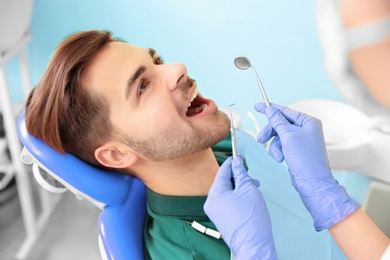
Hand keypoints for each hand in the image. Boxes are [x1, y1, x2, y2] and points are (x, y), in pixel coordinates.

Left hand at [204, 155, 276, 258]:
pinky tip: (249, 199)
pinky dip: (238, 198)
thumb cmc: (251, 219)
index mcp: (215, 193)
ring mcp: (215, 212)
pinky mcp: (221, 219)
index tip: (240, 157)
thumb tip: (237, 163)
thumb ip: (241, 174)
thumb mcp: (248, 189)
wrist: (253, 245)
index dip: (232, 162)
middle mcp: (211, 202)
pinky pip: (228, 202)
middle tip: (252, 178)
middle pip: (224, 182)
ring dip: (240, 188)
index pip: (222, 171)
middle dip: (239, 178)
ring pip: (227, 192)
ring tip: (254, 190)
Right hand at [254, 102, 359, 230]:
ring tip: (277, 155)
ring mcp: (301, 140)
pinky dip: (278, 151)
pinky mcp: (295, 150)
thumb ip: (277, 121)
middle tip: (260, 139)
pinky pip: (281, 145)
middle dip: (270, 132)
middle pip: (280, 124)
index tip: (257, 106)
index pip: (285, 111)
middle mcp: (306, 129)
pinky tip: (281, 158)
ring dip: (274, 145)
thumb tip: (270, 109)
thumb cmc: (304, 158)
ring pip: (278, 136)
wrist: (311, 181)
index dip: (270, 109)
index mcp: (308, 122)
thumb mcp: (288, 136)